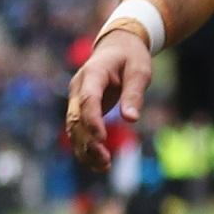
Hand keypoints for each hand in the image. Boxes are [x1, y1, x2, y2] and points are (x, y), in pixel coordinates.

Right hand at [65, 30, 150, 170]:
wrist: (118, 46)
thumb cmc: (131, 57)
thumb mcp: (140, 71)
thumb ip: (134, 93)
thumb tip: (131, 119)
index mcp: (93, 73)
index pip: (88, 99)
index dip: (92, 120)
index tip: (102, 139)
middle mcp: (78, 87)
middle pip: (76, 117)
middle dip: (88, 140)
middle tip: (105, 160)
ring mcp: (76, 98)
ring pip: (74, 127)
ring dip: (85, 148)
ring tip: (104, 166)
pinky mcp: (80, 108)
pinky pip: (78, 130)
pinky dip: (86, 146)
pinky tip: (99, 164)